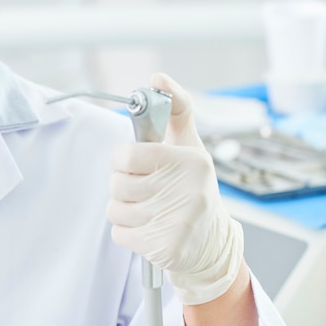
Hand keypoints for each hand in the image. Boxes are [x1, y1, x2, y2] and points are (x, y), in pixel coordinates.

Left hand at [106, 73, 242, 304]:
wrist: (210, 242)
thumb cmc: (192, 187)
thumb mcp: (189, 146)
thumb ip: (175, 110)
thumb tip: (157, 77)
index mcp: (190, 161)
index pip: (126, 155)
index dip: (122, 159)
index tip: (133, 163)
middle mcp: (187, 191)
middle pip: (117, 183)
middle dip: (123, 186)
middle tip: (144, 189)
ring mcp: (177, 222)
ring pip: (114, 209)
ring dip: (124, 210)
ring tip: (148, 210)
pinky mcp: (164, 248)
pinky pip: (118, 234)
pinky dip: (127, 232)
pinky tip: (149, 228)